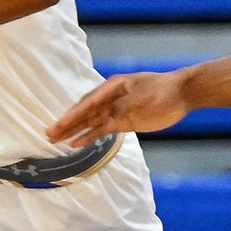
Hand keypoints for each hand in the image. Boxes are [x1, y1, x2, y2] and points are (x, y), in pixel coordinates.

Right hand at [47, 71, 189, 145]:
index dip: (72, 115)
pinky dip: (89, 136)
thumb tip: (105, 115)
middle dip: (67, 124)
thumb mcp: (143, 96)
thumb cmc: (163, 90)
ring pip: (90, 122)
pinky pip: (102, 130)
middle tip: (49, 134)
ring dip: (74, 131)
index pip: (87, 103)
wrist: (182, 94)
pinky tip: (76, 143)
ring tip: (56, 140)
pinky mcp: (123, 121)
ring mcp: (116, 110)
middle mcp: (110, 98)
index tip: (59, 124)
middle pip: (84, 112)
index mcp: (112, 87)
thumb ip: (122, 106)